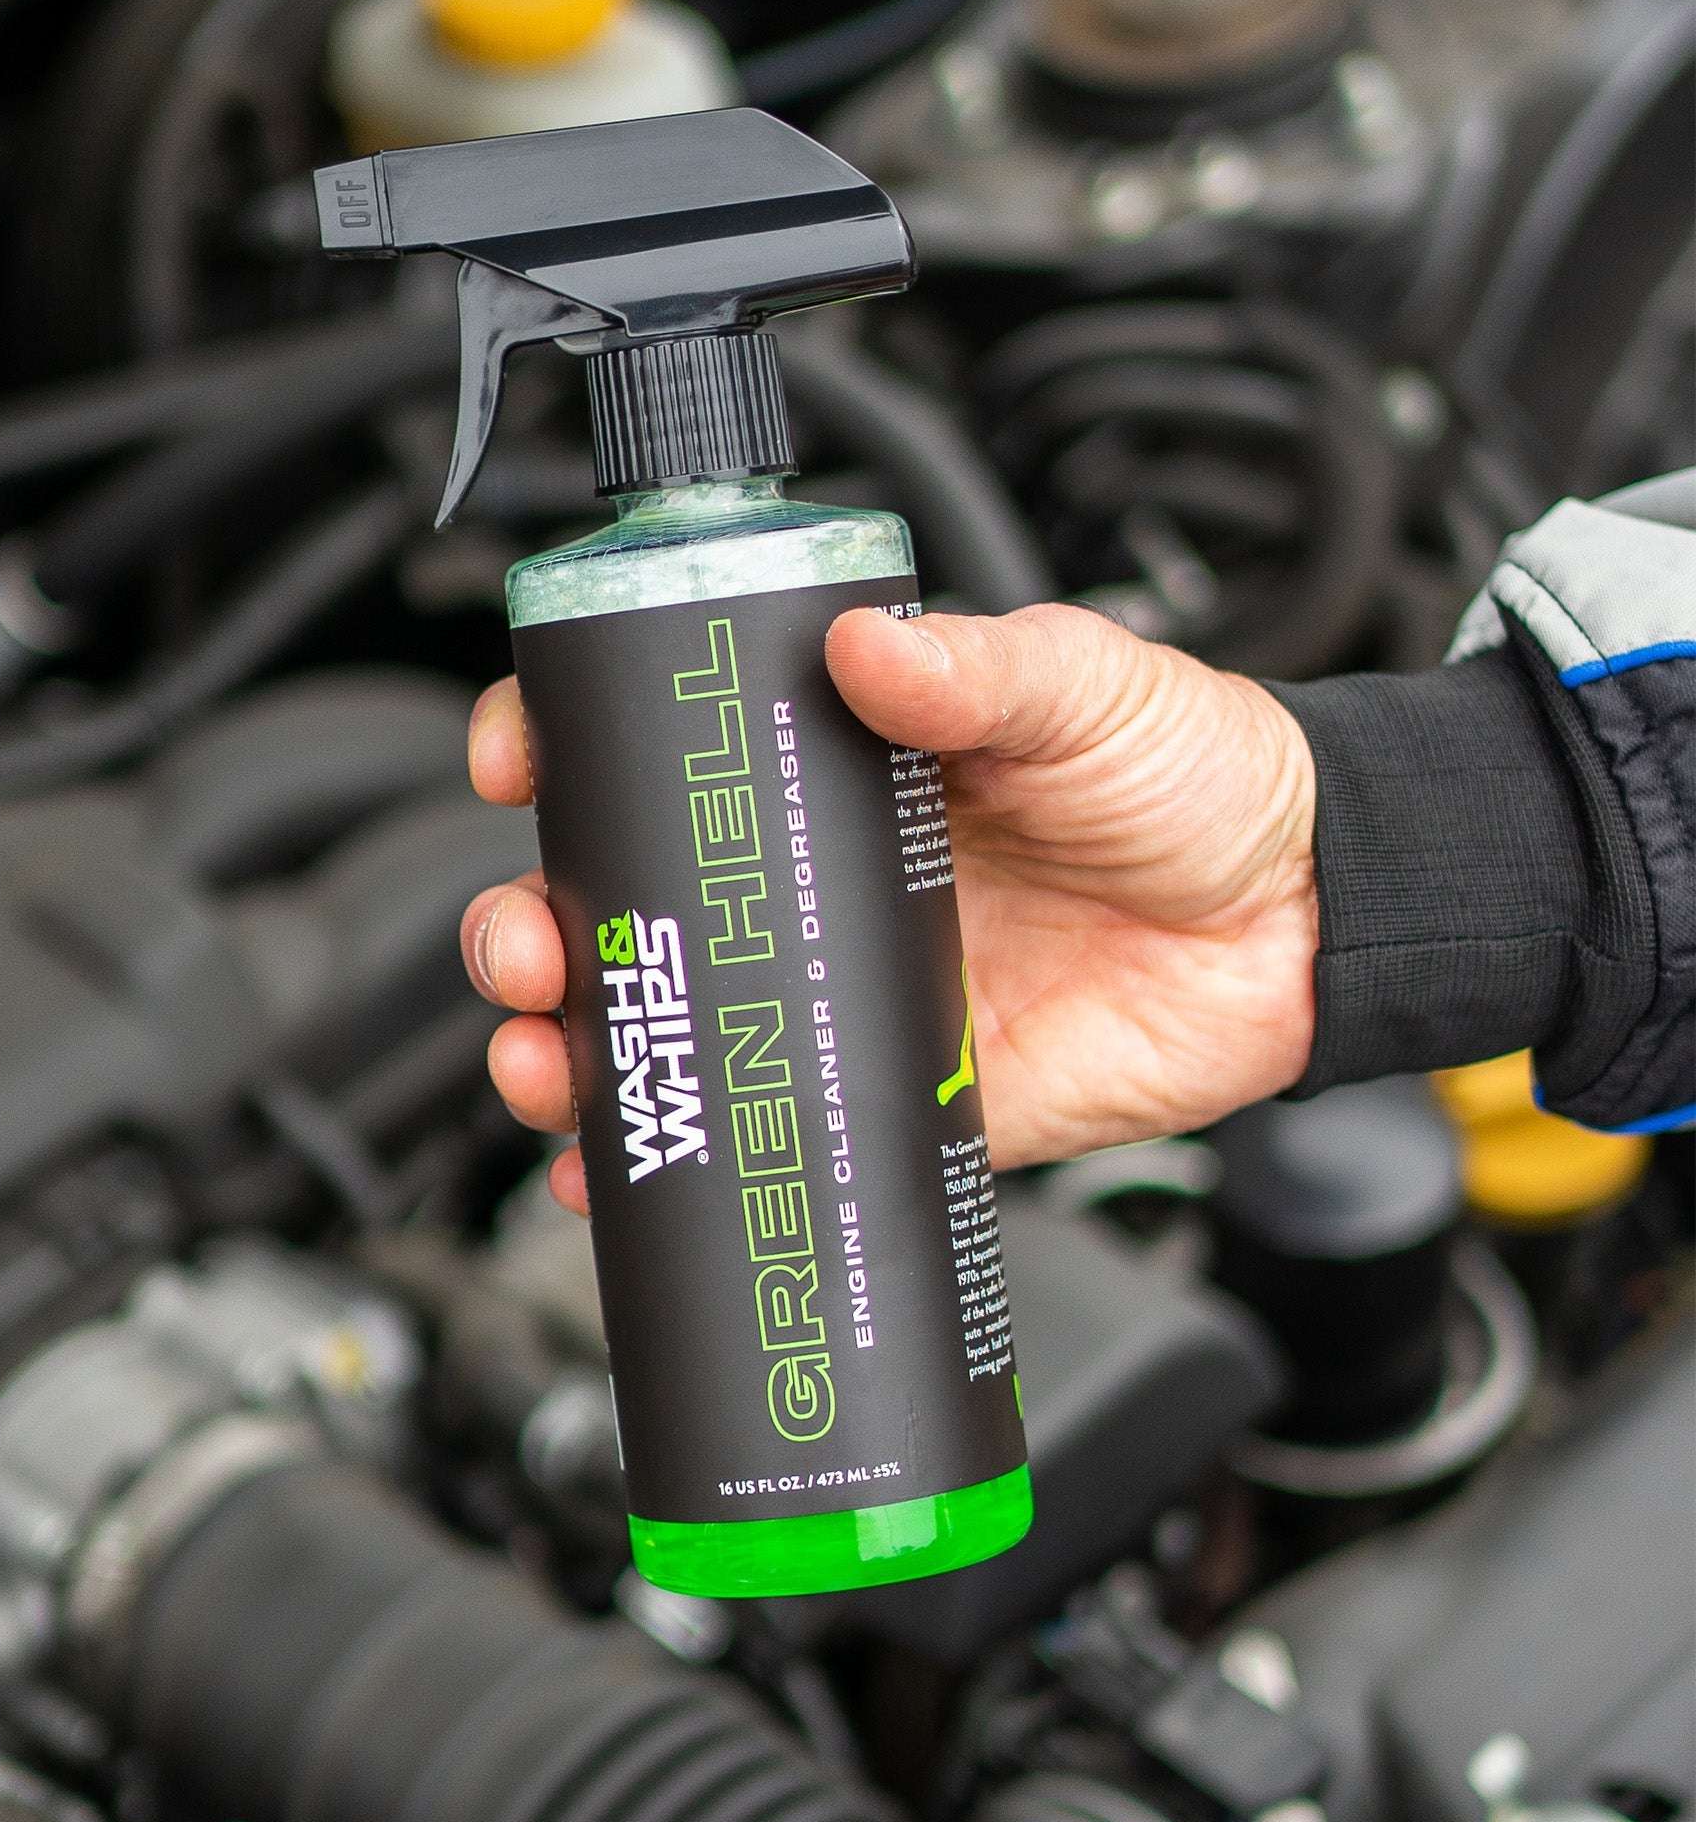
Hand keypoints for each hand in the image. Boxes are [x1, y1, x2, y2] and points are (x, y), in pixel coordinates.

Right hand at [461, 603, 1318, 1214]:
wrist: (1306, 921)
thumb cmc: (1194, 776)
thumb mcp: (1082, 685)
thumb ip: (983, 666)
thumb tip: (869, 647)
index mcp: (840, 764)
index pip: (665, 750)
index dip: (566, 752)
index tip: (516, 761)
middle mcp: (817, 879)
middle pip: (630, 903)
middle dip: (537, 926)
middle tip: (524, 944)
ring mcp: (846, 992)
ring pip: (671, 1027)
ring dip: (578, 1047)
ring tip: (546, 1060)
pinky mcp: (899, 1095)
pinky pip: (765, 1136)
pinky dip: (679, 1167)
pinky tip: (615, 1175)